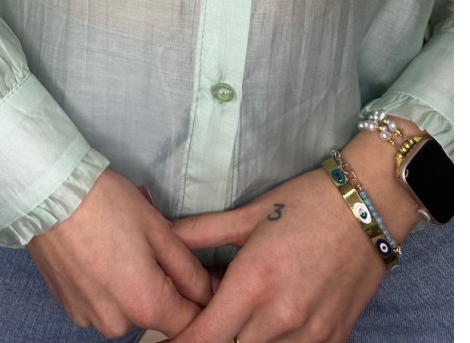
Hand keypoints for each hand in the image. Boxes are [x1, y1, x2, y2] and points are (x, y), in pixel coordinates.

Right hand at [26, 169, 213, 338]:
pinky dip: (104, 285)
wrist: (47, 192)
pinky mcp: (67, 307)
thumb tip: (208, 292)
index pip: (190, 322)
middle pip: (155, 315)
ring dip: (130, 286)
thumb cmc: (104, 202)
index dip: (200, 298)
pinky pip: (99, 304)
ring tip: (119, 244)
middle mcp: (116, 323)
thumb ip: (188, 269)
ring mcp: (87, 317)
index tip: (199, 275)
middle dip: (160, 286)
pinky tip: (97, 252)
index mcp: (145, 303)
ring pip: (125, 309)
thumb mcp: (158, 228)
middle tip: (149, 244)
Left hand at [168, 168, 386, 342]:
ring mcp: (311, 335)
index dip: (181, 340)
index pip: (205, 337)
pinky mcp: (333, 340)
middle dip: (210, 336)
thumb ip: (201, 233)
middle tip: (205, 312)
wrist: (370, 207)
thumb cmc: (305, 203)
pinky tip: (269, 318)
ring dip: (243, 339)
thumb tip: (163, 240)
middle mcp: (282, 318)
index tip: (168, 334)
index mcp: (255, 282)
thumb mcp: (249, 214)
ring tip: (240, 310)